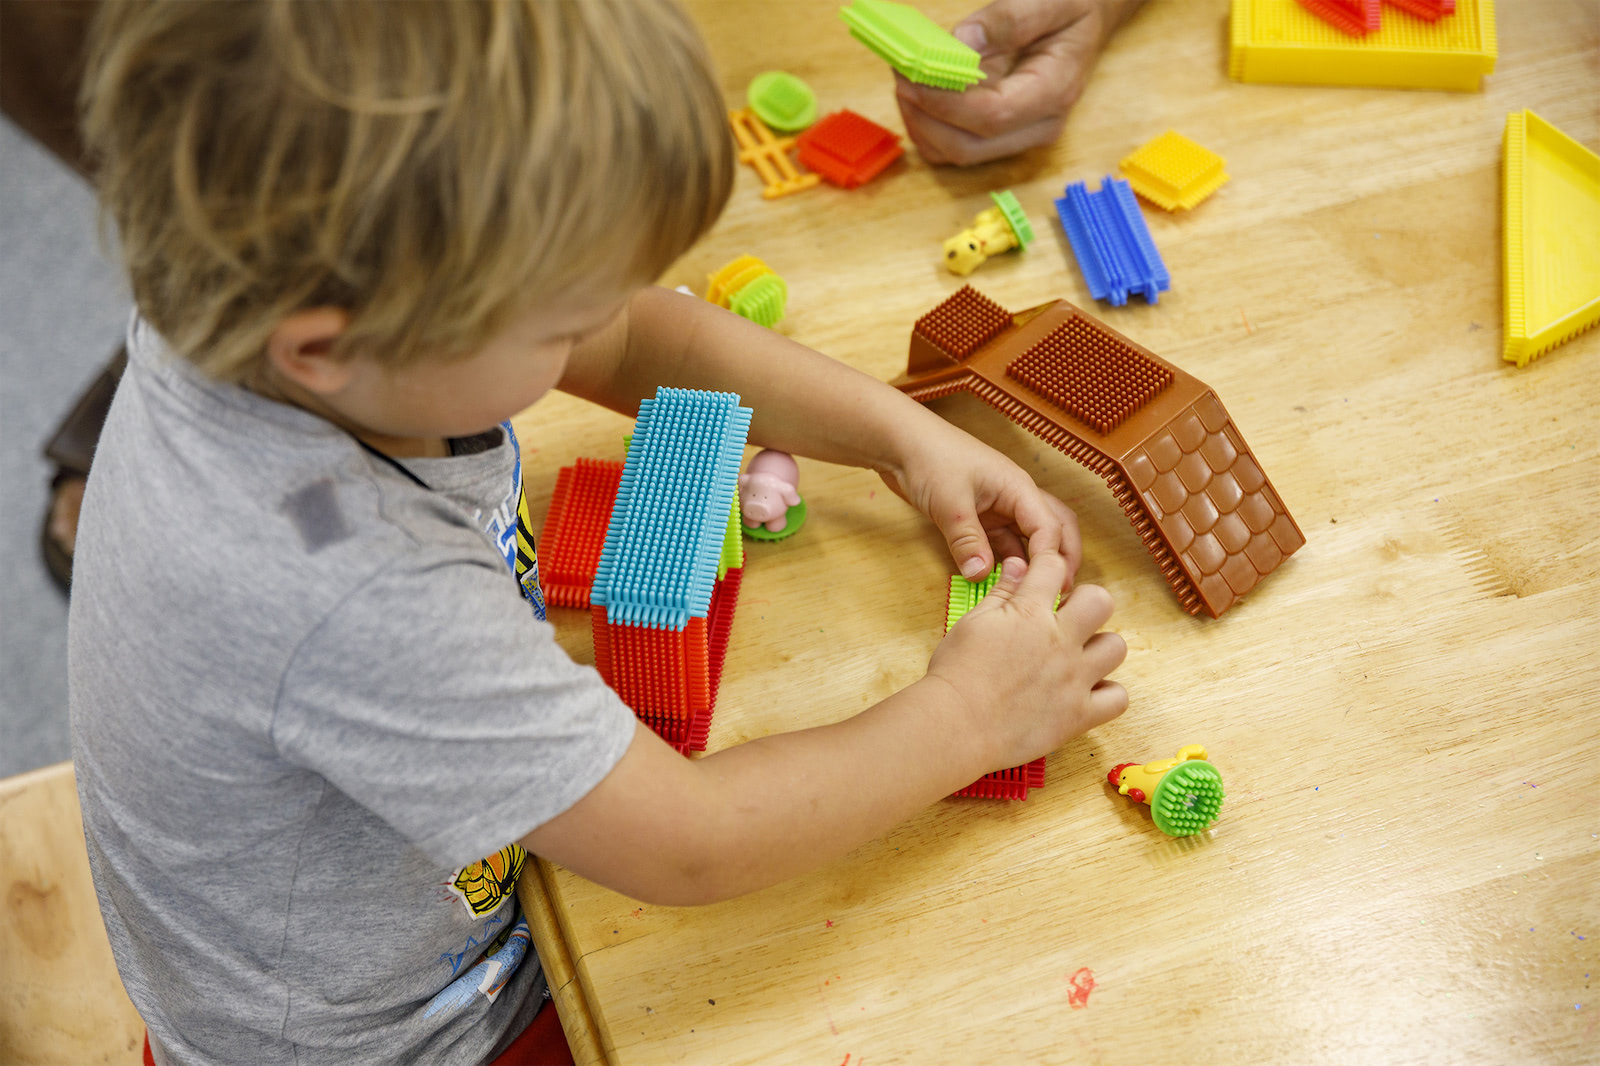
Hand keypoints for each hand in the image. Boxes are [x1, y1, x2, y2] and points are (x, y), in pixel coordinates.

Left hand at [878, 417, 1081, 583]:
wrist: (900, 443)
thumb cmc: (930, 457)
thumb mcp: (950, 504)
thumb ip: (967, 541)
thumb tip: (981, 574)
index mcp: (1018, 488)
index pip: (1049, 527)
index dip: (1052, 558)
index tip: (1048, 587)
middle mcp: (1015, 498)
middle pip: (1053, 530)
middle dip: (1061, 558)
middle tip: (1059, 591)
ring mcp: (998, 508)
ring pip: (1027, 539)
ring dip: (1032, 564)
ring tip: (1032, 593)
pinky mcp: (980, 518)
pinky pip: (1001, 543)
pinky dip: (1005, 562)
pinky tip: (1002, 582)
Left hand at [894, 0, 1144, 165]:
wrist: (1089, 19)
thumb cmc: (1073, 6)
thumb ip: (1007, 19)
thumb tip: (960, 44)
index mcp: (1054, 92)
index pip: (991, 116)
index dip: (946, 102)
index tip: (911, 75)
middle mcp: (1038, 126)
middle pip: (968, 146)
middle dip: (925, 116)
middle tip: (901, 76)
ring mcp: (1018, 138)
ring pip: (954, 153)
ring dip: (921, 123)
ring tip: (906, 81)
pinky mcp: (999, 137)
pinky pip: (952, 147)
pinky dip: (928, 126)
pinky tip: (920, 93)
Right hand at [928, 553, 1126, 768]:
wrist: (955, 726)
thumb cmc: (955, 675)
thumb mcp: (972, 623)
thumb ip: (1001, 593)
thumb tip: (1018, 566)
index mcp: (1029, 613)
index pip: (1053, 567)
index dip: (1048, 562)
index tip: (1044, 572)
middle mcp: (1060, 641)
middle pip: (1101, 601)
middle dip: (1086, 603)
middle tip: (1067, 619)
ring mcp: (1074, 678)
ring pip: (1116, 647)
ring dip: (1099, 648)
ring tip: (1077, 658)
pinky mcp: (1079, 715)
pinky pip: (1117, 698)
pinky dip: (1106, 694)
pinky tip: (1084, 693)